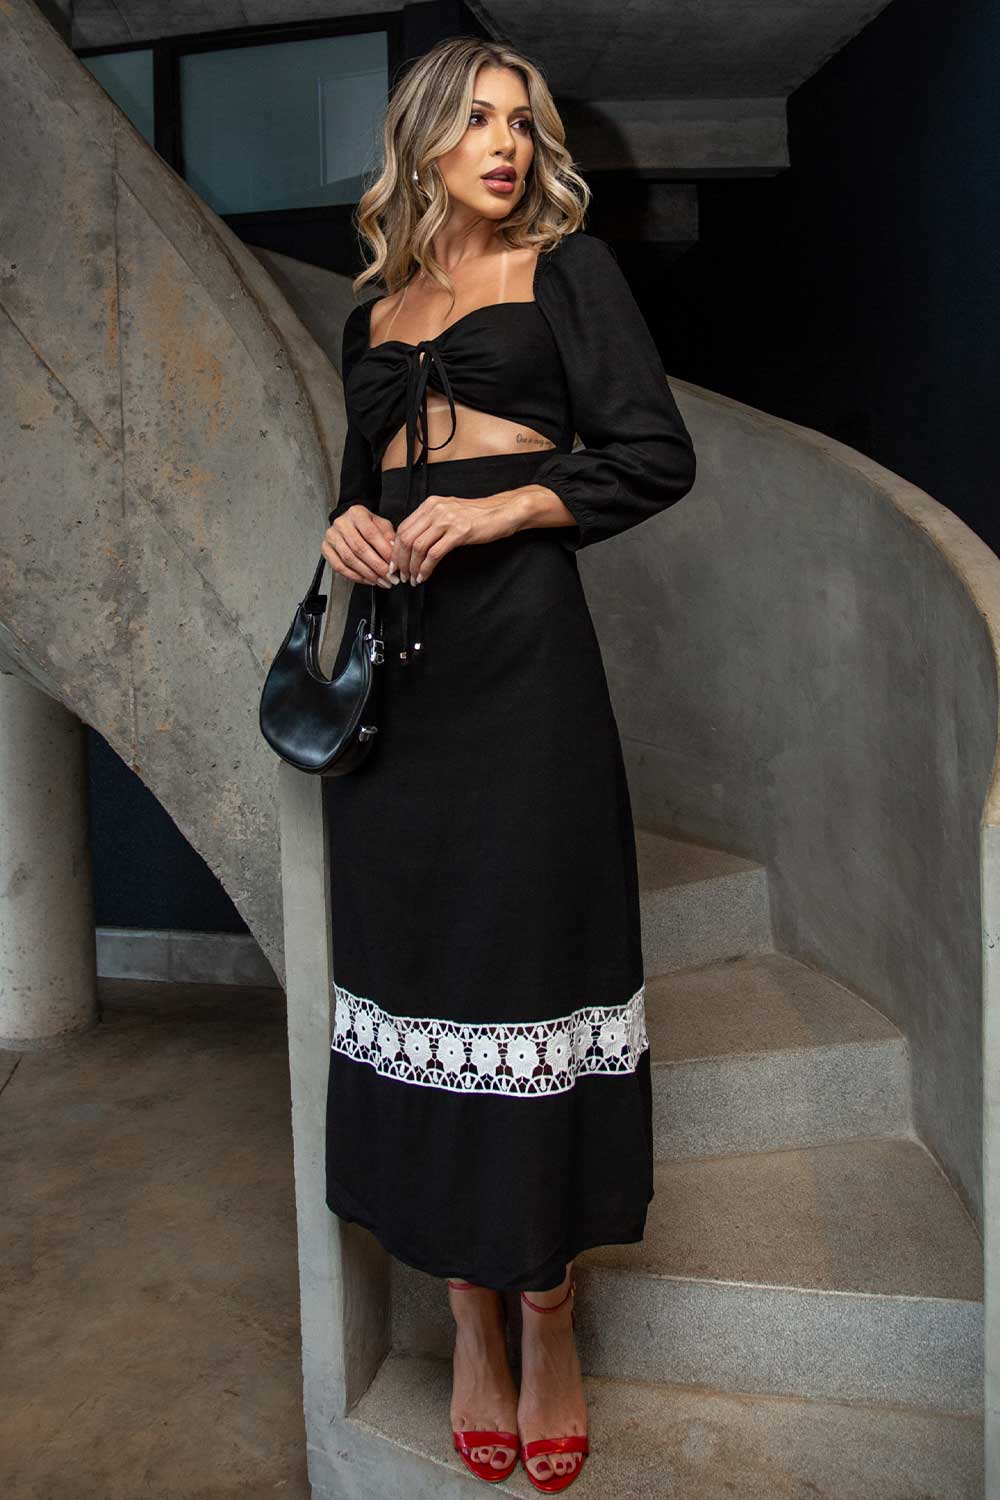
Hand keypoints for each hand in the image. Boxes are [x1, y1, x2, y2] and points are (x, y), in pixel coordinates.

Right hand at [323, 505, 396, 586]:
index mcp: (356, 513)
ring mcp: (331, 536)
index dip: (383, 551)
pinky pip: (339, 567)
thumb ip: (389, 537)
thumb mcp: (381, 525)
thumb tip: (393, 553)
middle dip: (377, 567)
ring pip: (349, 559)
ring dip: (367, 574)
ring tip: (381, 581)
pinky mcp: (326, 548)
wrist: (350, 522)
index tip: (393, 564)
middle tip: (389, 577)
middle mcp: (341, 523)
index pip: (371, 534)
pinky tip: (367, 580)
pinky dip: (354, 576)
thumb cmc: (366, 525)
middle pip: (359, 548)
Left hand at [392, 492, 524, 582]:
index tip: (395, 563)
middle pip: (406, 538)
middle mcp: (435, 509)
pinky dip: (426, 568)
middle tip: (401, 575)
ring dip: (412, 567)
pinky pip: (434, 554)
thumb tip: (413, 543)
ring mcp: (447, 520)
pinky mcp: (459, 532)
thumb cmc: (478, 515)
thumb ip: (431, 523)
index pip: (403, 527)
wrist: (502, 512)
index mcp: (430, 504)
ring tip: (413, 578)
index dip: (396, 549)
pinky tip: (425, 576)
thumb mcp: (449, 512)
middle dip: (400, 560)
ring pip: (418, 547)